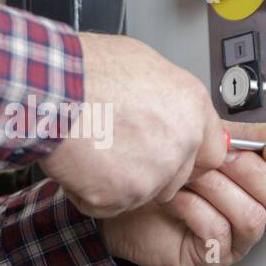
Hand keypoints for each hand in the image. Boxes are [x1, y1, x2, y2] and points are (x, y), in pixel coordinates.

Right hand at [41, 32, 227, 217]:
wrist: (52, 90)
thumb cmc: (86, 70)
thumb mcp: (141, 62)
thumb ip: (165, 93)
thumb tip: (164, 102)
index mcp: (191, 106)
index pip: (213, 150)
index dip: (188, 153)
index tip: (171, 152)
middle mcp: (181, 143)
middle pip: (178, 176)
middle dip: (153, 169)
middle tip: (120, 148)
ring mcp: (154, 174)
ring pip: (144, 192)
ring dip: (121, 180)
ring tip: (93, 148)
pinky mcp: (122, 196)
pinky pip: (108, 203)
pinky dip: (90, 190)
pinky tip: (78, 162)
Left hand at [96, 118, 265, 265]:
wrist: (120, 190)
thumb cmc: (162, 167)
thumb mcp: (208, 139)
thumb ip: (252, 134)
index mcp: (260, 183)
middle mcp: (253, 211)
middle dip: (249, 172)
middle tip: (218, 155)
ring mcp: (235, 237)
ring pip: (253, 216)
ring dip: (215, 187)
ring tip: (186, 174)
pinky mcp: (211, 256)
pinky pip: (219, 232)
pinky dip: (193, 207)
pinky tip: (174, 196)